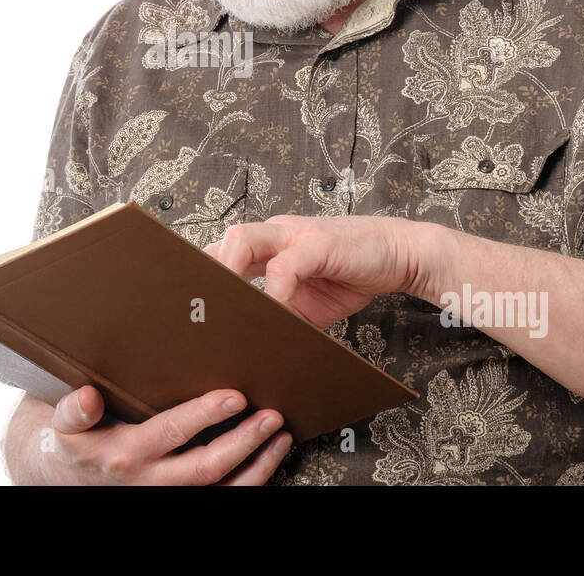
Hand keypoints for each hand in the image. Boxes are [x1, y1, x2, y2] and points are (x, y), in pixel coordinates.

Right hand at [37, 385, 292, 484]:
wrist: (65, 477)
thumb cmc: (73, 441)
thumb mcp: (64, 424)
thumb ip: (74, 410)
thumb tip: (88, 398)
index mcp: (125, 453)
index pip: (171, 433)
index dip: (204, 415)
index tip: (234, 396)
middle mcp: (150, 481)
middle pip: (205, 467)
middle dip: (243, 442)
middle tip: (271, 415)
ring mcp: (167, 495)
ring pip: (221, 490)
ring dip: (257, 466)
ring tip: (281, 435)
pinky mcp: (178, 499)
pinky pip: (222, 498)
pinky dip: (250, 481)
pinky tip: (271, 457)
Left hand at [204, 214, 425, 328]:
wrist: (397, 254)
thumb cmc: (350, 275)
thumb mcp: (306, 306)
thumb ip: (279, 317)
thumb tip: (248, 349)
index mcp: (268, 247)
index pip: (223, 254)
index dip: (203, 277)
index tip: (186, 308)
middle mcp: (275, 234)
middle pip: (221, 242)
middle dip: (203, 272)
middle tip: (194, 311)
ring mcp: (295, 235)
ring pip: (243, 239)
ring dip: (228, 272)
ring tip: (225, 308)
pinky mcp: (318, 244)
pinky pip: (285, 264)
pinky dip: (274, 290)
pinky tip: (274, 312)